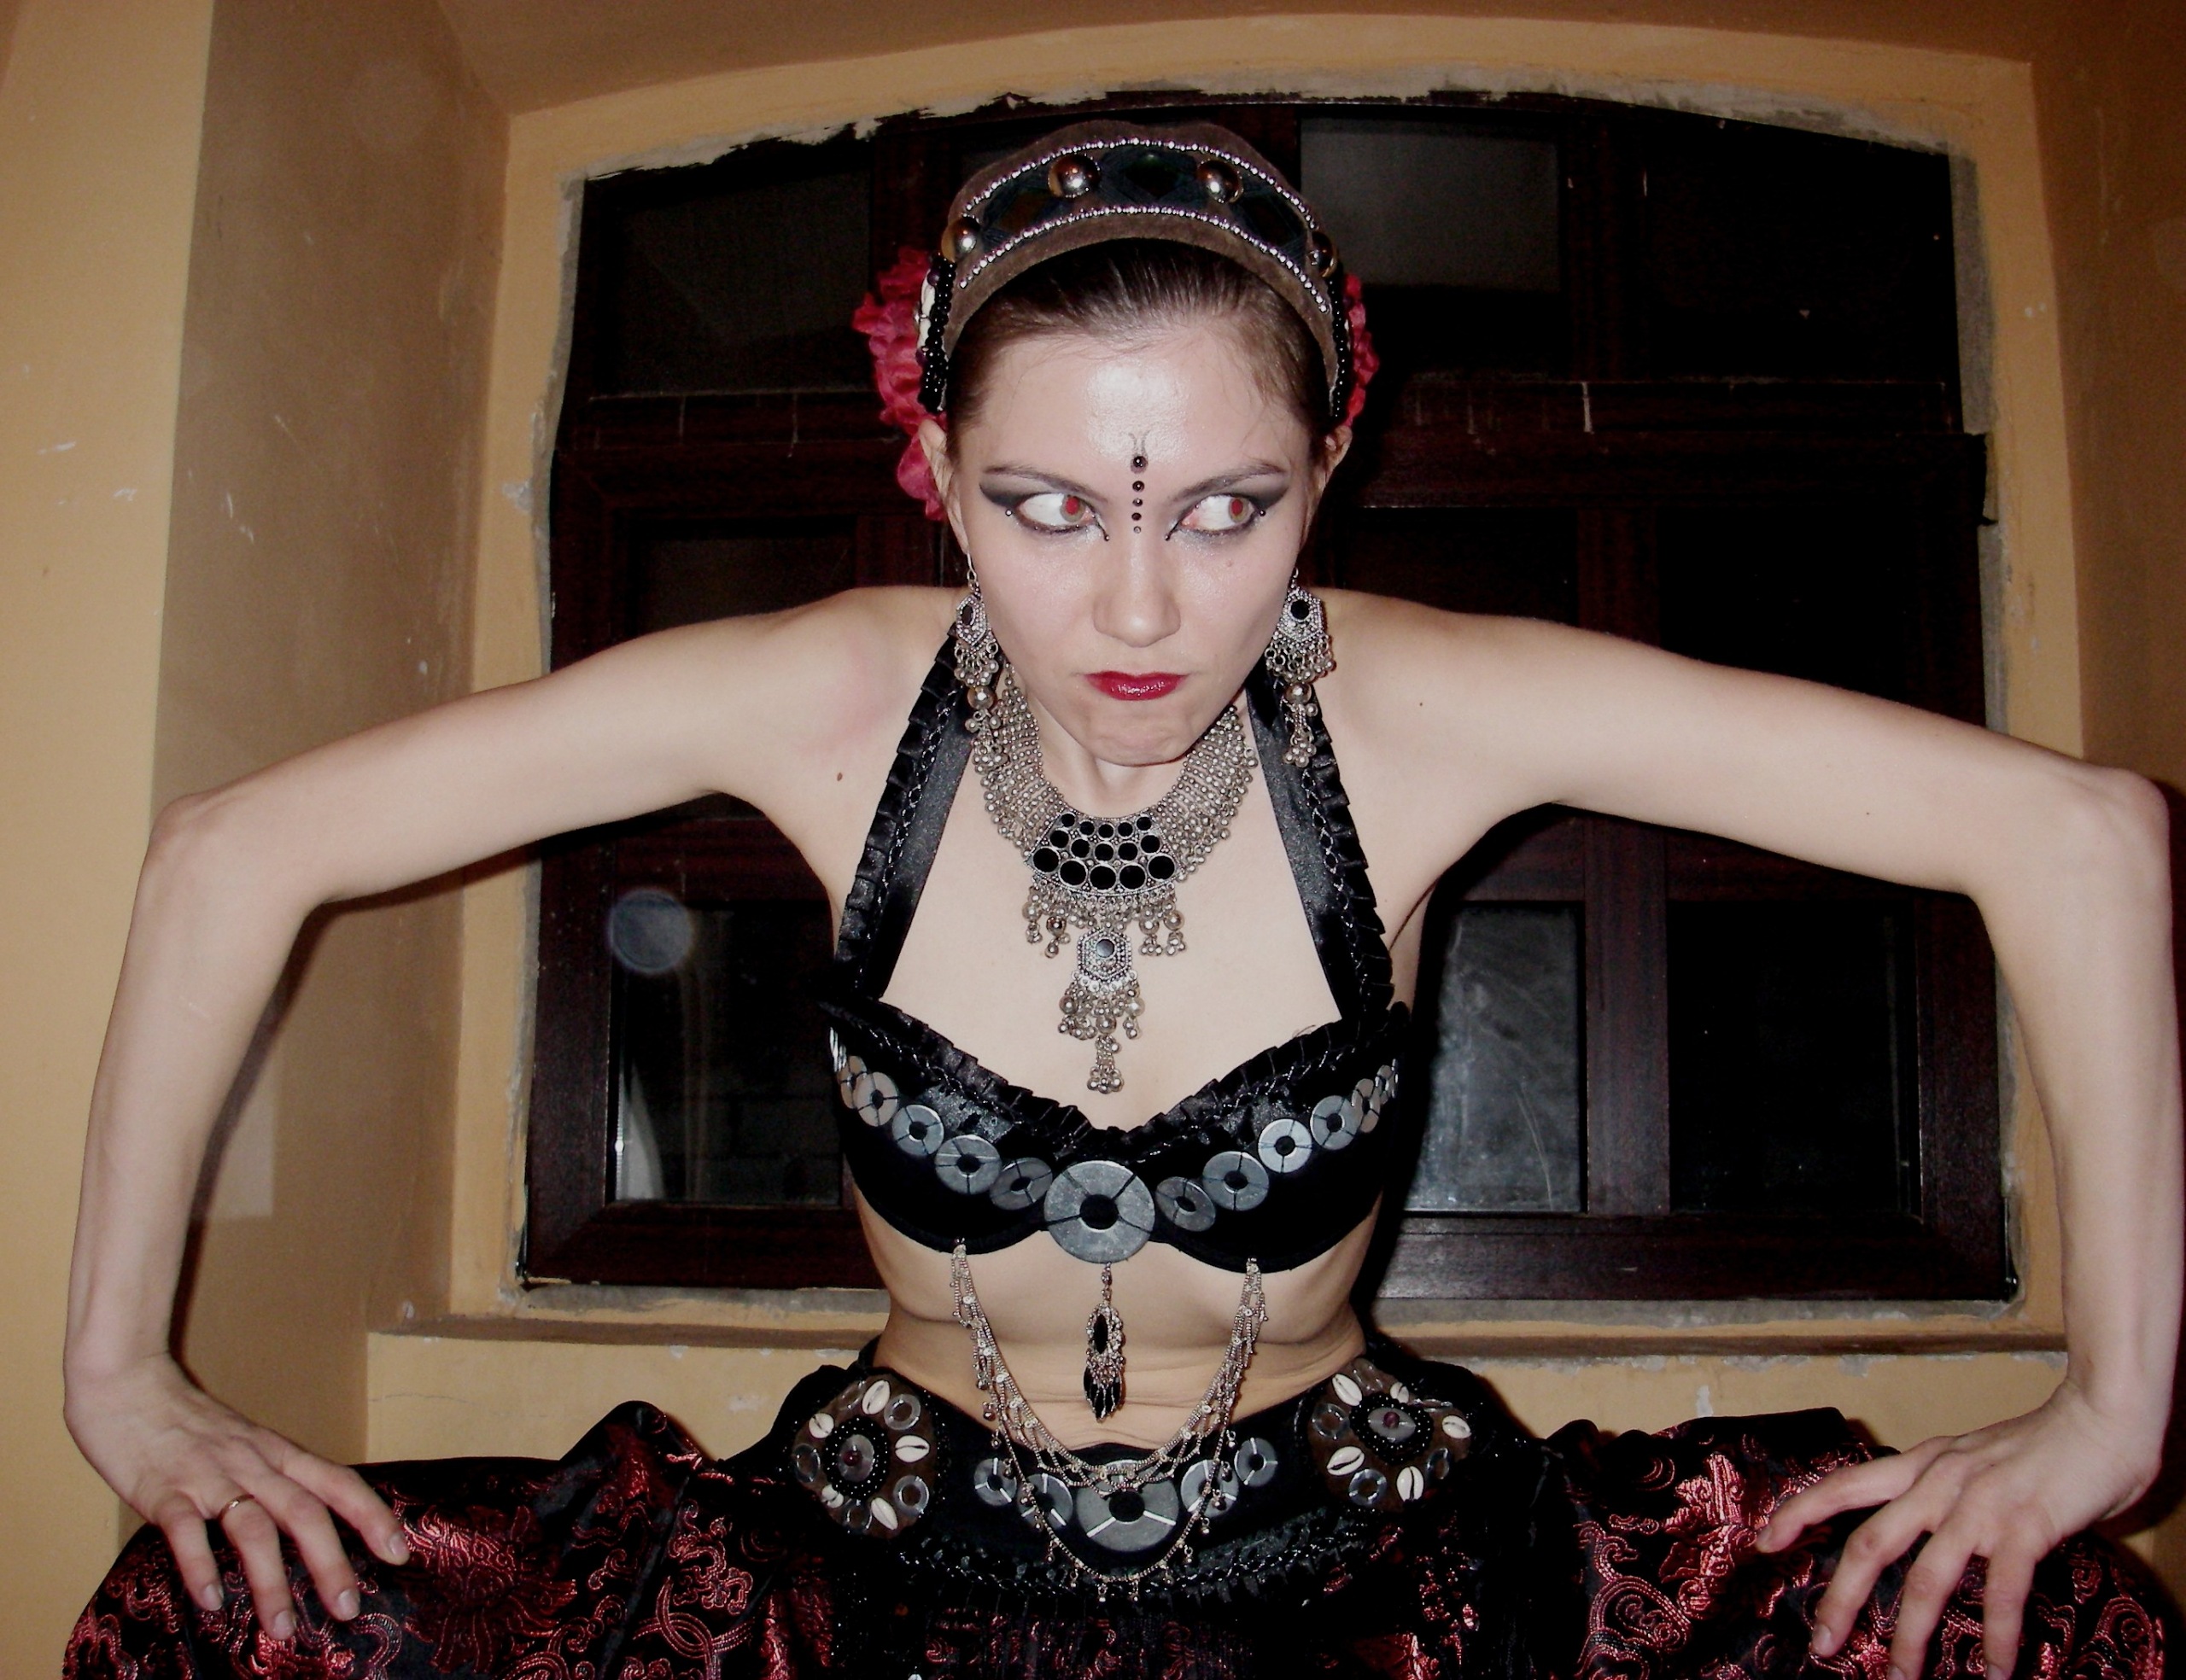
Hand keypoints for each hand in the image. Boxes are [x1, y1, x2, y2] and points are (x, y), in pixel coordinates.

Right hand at [65, 1355, 408, 1639]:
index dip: (372, 1516)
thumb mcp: (243, 1444)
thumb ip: (270, 1479)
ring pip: (252, 1526)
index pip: (338, 1482)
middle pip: (304, 1511)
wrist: (126, 1384)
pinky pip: (185, 1529)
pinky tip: (211, 1601)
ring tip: (281, 1626)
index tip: (400, 1553)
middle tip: (348, 1608)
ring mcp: (208, 1475)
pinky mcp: (162, 1488)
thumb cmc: (185, 1422)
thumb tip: (302, 1528)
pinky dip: (200, 1565)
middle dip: (331, 1562)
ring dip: (270, 1579)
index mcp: (276, 1453)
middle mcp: (252, 1463)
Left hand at [1754, 1382, 2158, 1679]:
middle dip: (1841, 1597)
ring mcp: (1979, 1504)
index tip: (1765, 1542)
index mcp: (1921, 1463)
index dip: (1799, 1513)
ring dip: (1911, 1633)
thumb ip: (1943, 1491)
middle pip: (1869, 1544)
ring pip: (1925, 1578)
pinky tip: (1994, 1666)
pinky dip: (1995, 1634)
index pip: (1843, 1485)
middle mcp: (1938, 1482)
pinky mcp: (2024, 1526)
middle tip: (1822, 1641)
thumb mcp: (1971, 1459)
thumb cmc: (2041, 1445)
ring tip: (1904, 1673)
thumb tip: (1927, 1533)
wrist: (2099, 1418)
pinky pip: (2000, 1591)